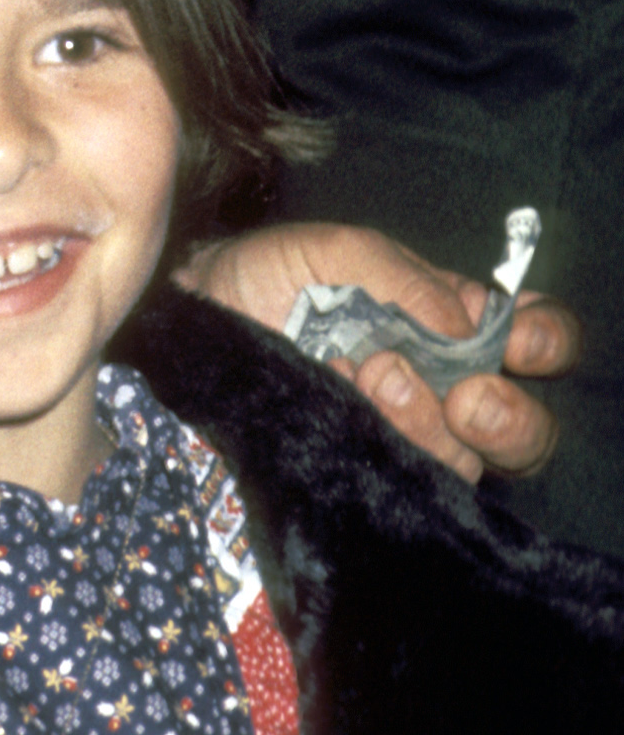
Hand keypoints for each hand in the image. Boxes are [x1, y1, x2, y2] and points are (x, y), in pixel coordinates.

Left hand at [178, 220, 581, 485]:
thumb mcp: (332, 250)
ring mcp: (404, 438)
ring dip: (432, 422)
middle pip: (524, 427)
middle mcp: (441, 387)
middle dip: (510, 416)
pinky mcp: (365, 476)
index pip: (533, 338)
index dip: (544, 341)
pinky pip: (408, 484)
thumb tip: (466, 326)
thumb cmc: (260, 277)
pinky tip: (353, 403)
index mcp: (449, 323)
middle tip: (469, 394)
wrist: (191, 325)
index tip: (522, 341)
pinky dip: (391, 444)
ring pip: (469, 463)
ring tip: (377, 378)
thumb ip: (401, 274)